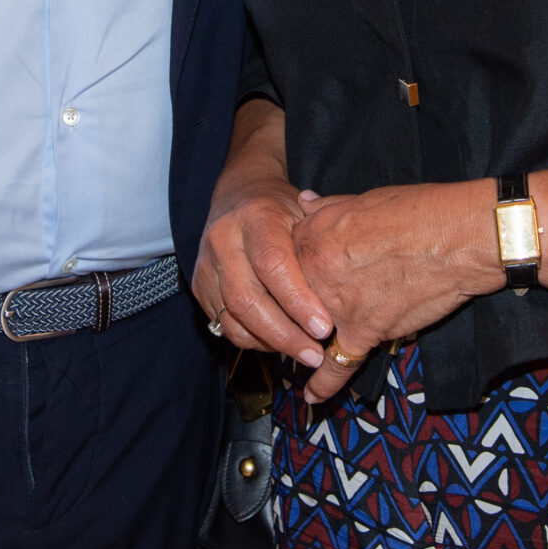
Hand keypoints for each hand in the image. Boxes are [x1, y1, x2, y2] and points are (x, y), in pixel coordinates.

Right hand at [194, 100, 334, 365]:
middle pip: (247, 299)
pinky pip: (224, 325)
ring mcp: (206, 264)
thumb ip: (320, 245)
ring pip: (232, 318)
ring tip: (302, 354)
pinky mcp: (199, 286)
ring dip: (269, 343)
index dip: (298, 301)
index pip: (273, 265)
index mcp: (254, 217)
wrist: (239, 194)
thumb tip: (349, 290)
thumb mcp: (305, 213)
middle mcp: (223, 240)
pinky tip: (279, 344)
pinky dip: (253, 340)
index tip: (325, 329)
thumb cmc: (282, 208)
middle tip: (315, 354)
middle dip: (284, 334)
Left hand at [293, 182, 501, 402]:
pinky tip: (311, 395)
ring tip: (295, 351)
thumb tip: (305, 203)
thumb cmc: (417, 211)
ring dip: (300, 342)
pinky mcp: (364, 333)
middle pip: (288, 299)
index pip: (281, 261)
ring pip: (305, 332)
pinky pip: (336, 365)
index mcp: (311, 236)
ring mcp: (336, 307)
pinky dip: (323, 384)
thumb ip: (326, 207)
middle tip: (300, 310)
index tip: (295, 276)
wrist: (456, 237)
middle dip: (294, 306)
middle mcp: (314, 273)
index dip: (290, 270)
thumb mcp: (361, 198)